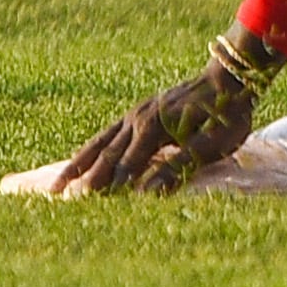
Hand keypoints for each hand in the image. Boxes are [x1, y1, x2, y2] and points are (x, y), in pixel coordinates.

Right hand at [57, 63, 260, 194]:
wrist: (229, 76)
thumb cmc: (227, 114)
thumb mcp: (213, 144)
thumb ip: (180, 167)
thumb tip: (148, 193)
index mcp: (155, 127)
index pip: (127, 166)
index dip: (111, 188)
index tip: (91, 210)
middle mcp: (138, 119)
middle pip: (107, 156)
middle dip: (86, 181)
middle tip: (63, 206)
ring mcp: (136, 113)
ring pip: (100, 144)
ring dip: (78, 166)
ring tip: (56, 187)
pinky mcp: (139, 111)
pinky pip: (107, 134)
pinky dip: (90, 150)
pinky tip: (80, 161)